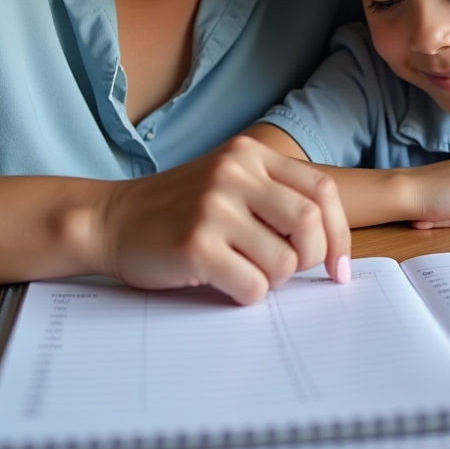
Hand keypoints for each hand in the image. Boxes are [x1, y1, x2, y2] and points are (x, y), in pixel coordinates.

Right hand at [98, 136, 351, 304]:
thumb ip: (276, 198)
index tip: (338, 267)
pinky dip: (248, 294)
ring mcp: (214, 207)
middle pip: (310, 223)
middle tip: (291, 271)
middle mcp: (235, 173)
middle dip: (312, 258)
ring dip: (275, 279)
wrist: (110, 219)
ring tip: (246, 270)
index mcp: (250, 154)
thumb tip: (334, 248)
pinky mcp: (196, 245)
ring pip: (285, 261)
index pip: (323, 190)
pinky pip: (253, 286)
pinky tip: (224, 282)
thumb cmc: (179, 209)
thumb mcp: (230, 182)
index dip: (339, 233)